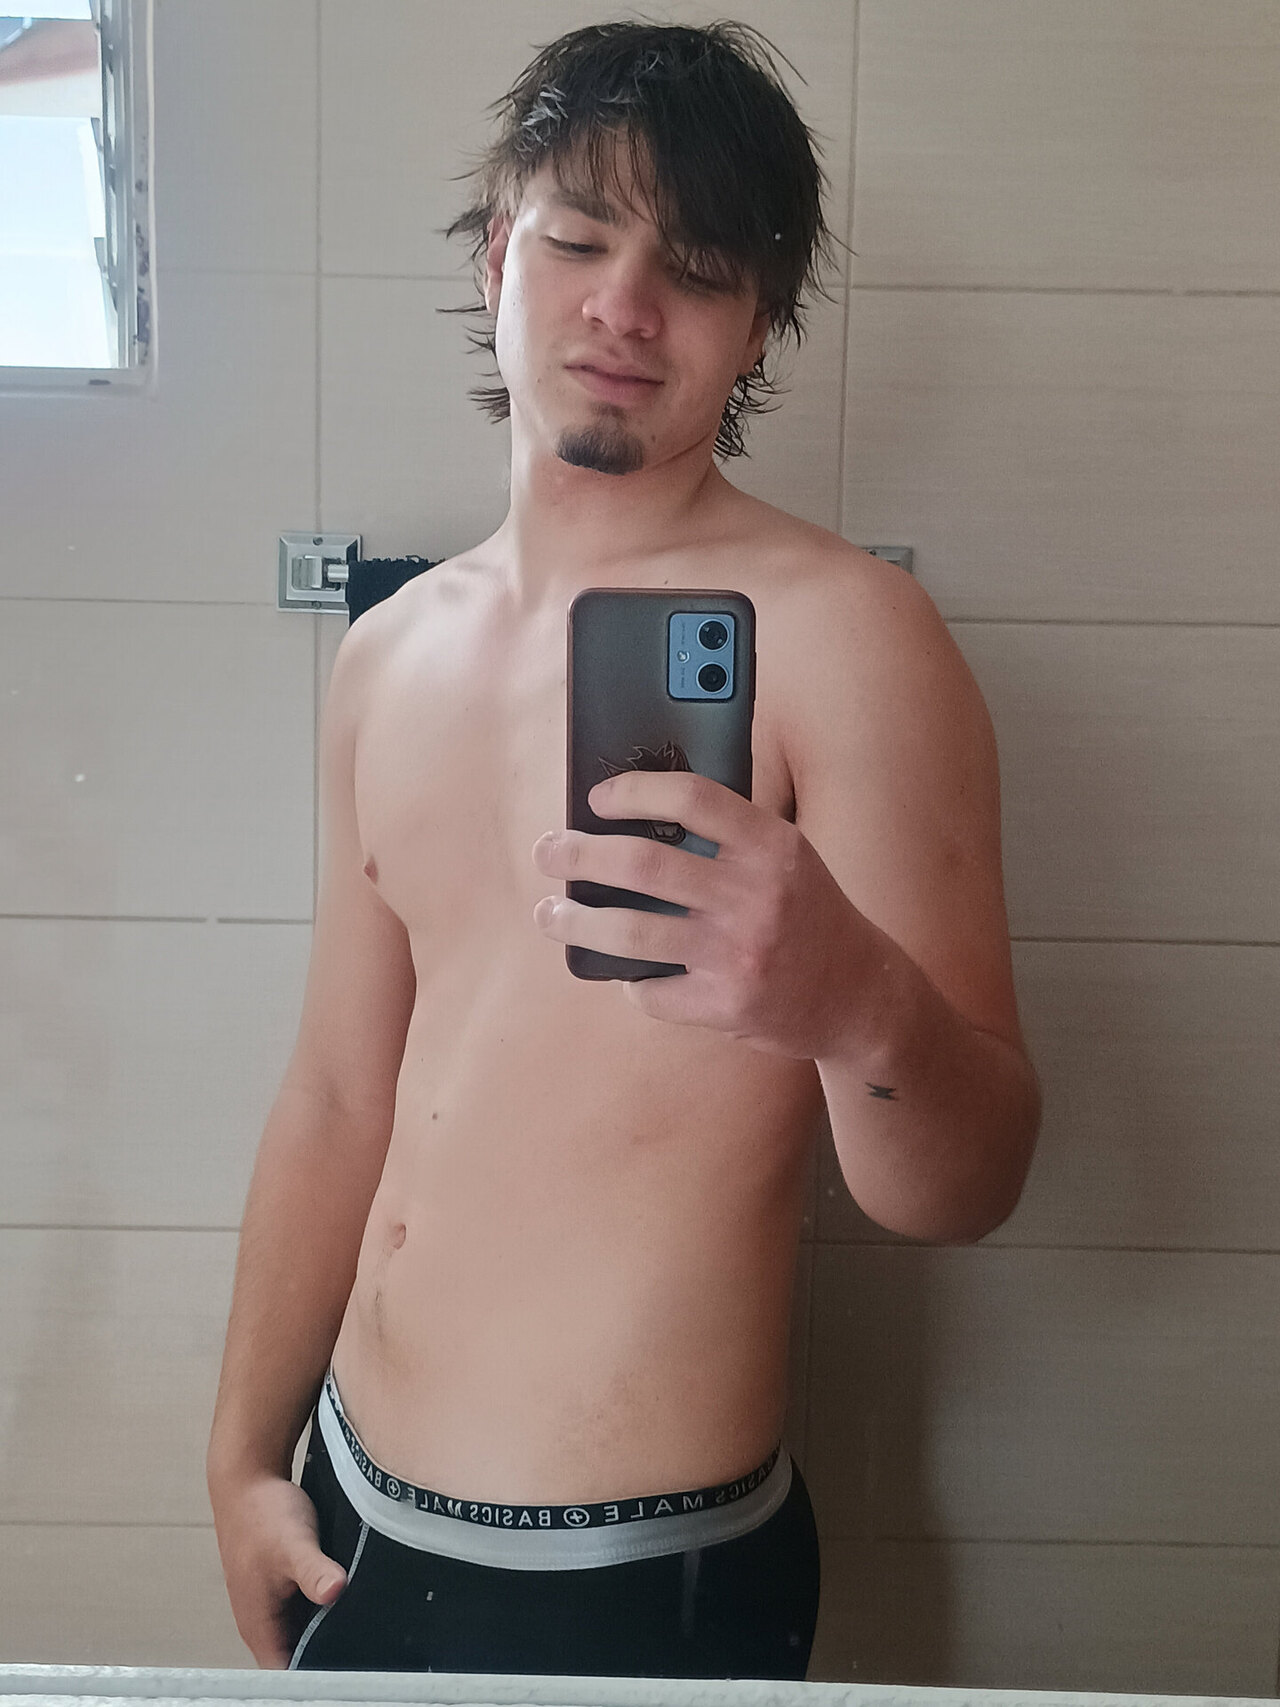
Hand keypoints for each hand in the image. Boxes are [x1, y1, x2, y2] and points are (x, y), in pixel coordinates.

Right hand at [208, 1467, 346, 1667]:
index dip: (317, 1678)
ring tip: (366, 1624)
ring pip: (305, 1633)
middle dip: (331, 1656)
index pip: (288, 1676)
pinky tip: (353, 1599)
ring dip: (329, 1630)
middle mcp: (263, 1623)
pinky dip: (326, 1609)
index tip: (352, 1670)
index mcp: (259, 1627)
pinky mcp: (283, 1586)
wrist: (249, 1478)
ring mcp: (272, 1605)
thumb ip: (314, 1570)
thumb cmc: (263, 1513)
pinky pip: (308, 1610)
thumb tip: (336, 1590)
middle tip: (370, 1650)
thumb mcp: (294, 1542)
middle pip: (299, 1658)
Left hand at [531, 770, 866, 1059]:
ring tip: (551, 913)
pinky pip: (652, 991)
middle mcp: (757, 896)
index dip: (633, 791)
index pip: (691, 798)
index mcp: (772, 846)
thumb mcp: (787, 858)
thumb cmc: (810, 914)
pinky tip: (620, 972)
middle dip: (579, 854)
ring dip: (575, 921)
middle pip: (642, 863)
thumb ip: (729, 834)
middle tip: (549, 851)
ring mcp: (740, 954)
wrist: (860, 994)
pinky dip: (628, 982)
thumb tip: (635, 814)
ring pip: (630, 933)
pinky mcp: (728, 1005)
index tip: (597, 798)